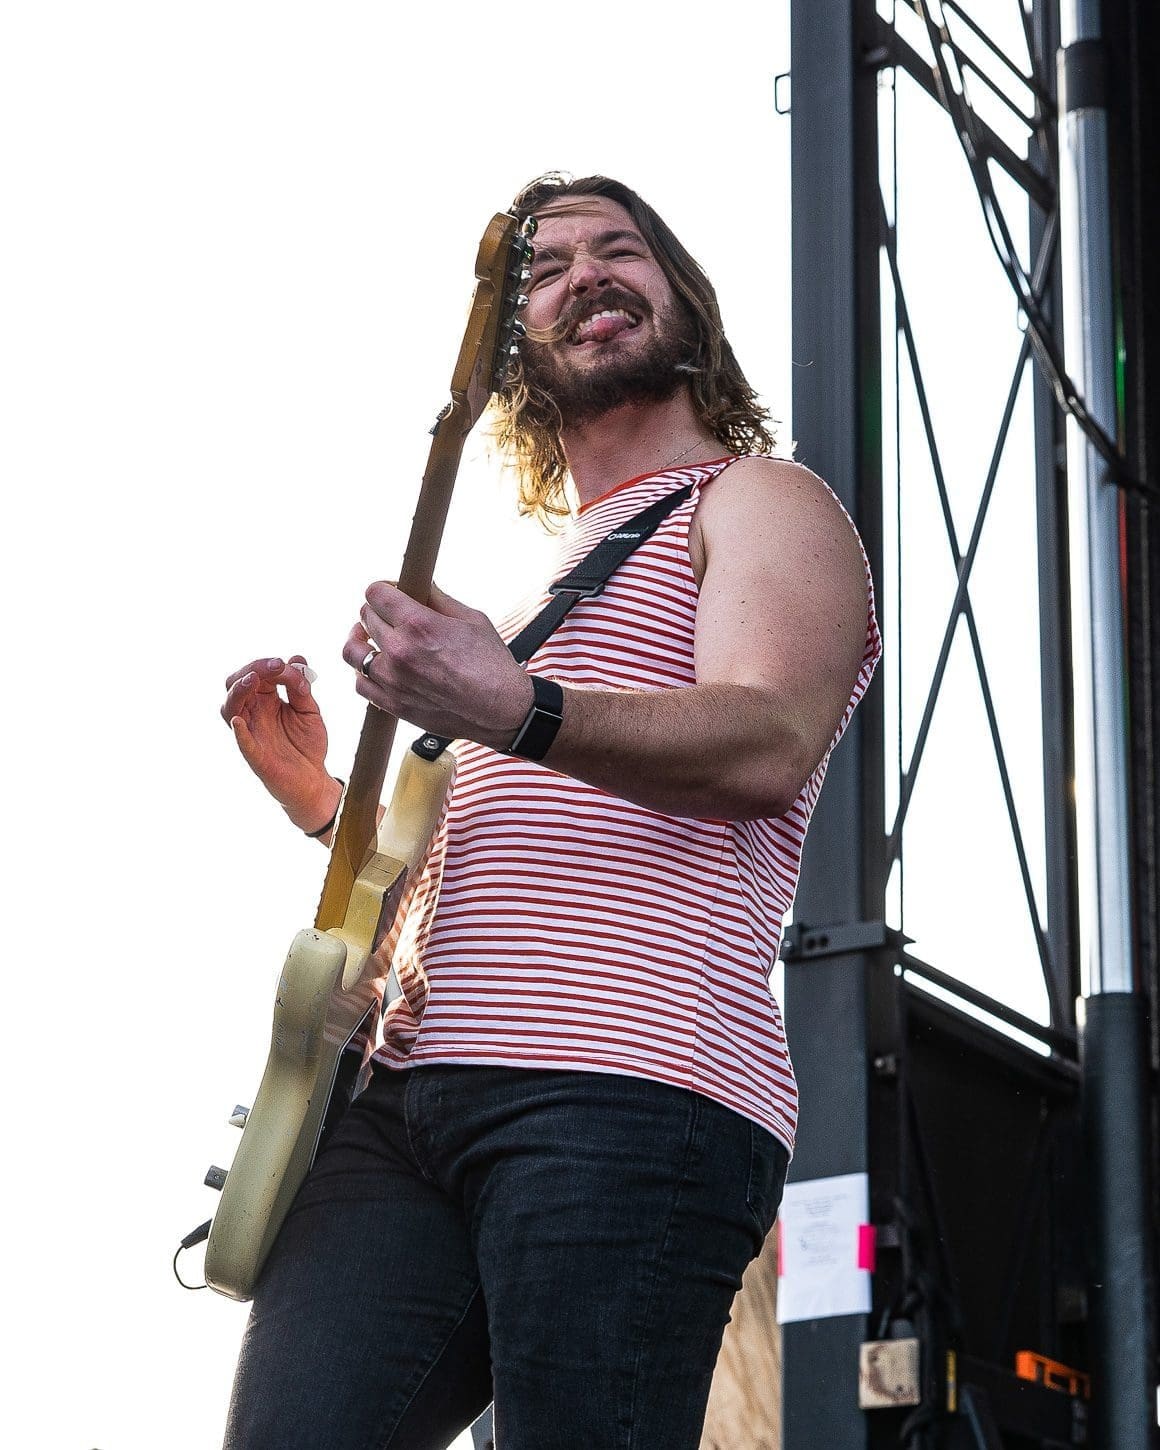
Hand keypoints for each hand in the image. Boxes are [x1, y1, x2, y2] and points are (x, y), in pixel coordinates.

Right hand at [222, 655, 338, 830]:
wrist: (314, 779)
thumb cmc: (307, 744)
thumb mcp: (309, 710)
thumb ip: (301, 687)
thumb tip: (296, 657)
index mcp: (265, 700)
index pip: (257, 674)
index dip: (269, 665)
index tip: (289, 664)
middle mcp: (253, 714)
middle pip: (236, 685)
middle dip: (253, 670)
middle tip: (275, 666)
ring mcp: (251, 733)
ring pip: (230, 709)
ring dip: (239, 691)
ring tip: (252, 679)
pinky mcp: (255, 755)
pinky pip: (242, 742)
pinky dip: (238, 731)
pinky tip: (239, 720)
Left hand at [342, 583, 532, 750]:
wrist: (500, 710)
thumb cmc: (492, 665)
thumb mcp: (472, 620)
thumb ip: (439, 600)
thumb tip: (422, 586)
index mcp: (419, 624)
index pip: (375, 593)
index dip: (382, 589)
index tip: (390, 592)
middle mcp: (400, 650)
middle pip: (365, 617)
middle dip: (377, 611)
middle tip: (389, 615)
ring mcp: (393, 680)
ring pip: (353, 651)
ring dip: (361, 640)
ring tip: (370, 639)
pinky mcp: (393, 704)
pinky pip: (361, 683)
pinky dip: (365, 672)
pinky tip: (378, 667)